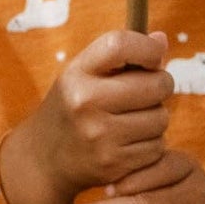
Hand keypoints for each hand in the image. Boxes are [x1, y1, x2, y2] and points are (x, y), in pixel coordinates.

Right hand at [0, 30, 172, 203]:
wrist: (43, 160)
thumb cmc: (71, 109)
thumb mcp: (82, 75)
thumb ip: (120, 56)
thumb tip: (162, 40)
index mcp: (76, 75)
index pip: (120, 44)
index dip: (147, 47)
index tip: (154, 55)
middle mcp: (84, 102)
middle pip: (155, 84)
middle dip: (160, 86)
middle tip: (147, 92)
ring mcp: (99, 136)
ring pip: (161, 118)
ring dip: (155, 118)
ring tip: (133, 120)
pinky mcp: (113, 163)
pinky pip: (157, 147)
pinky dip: (151, 145)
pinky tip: (130, 143)